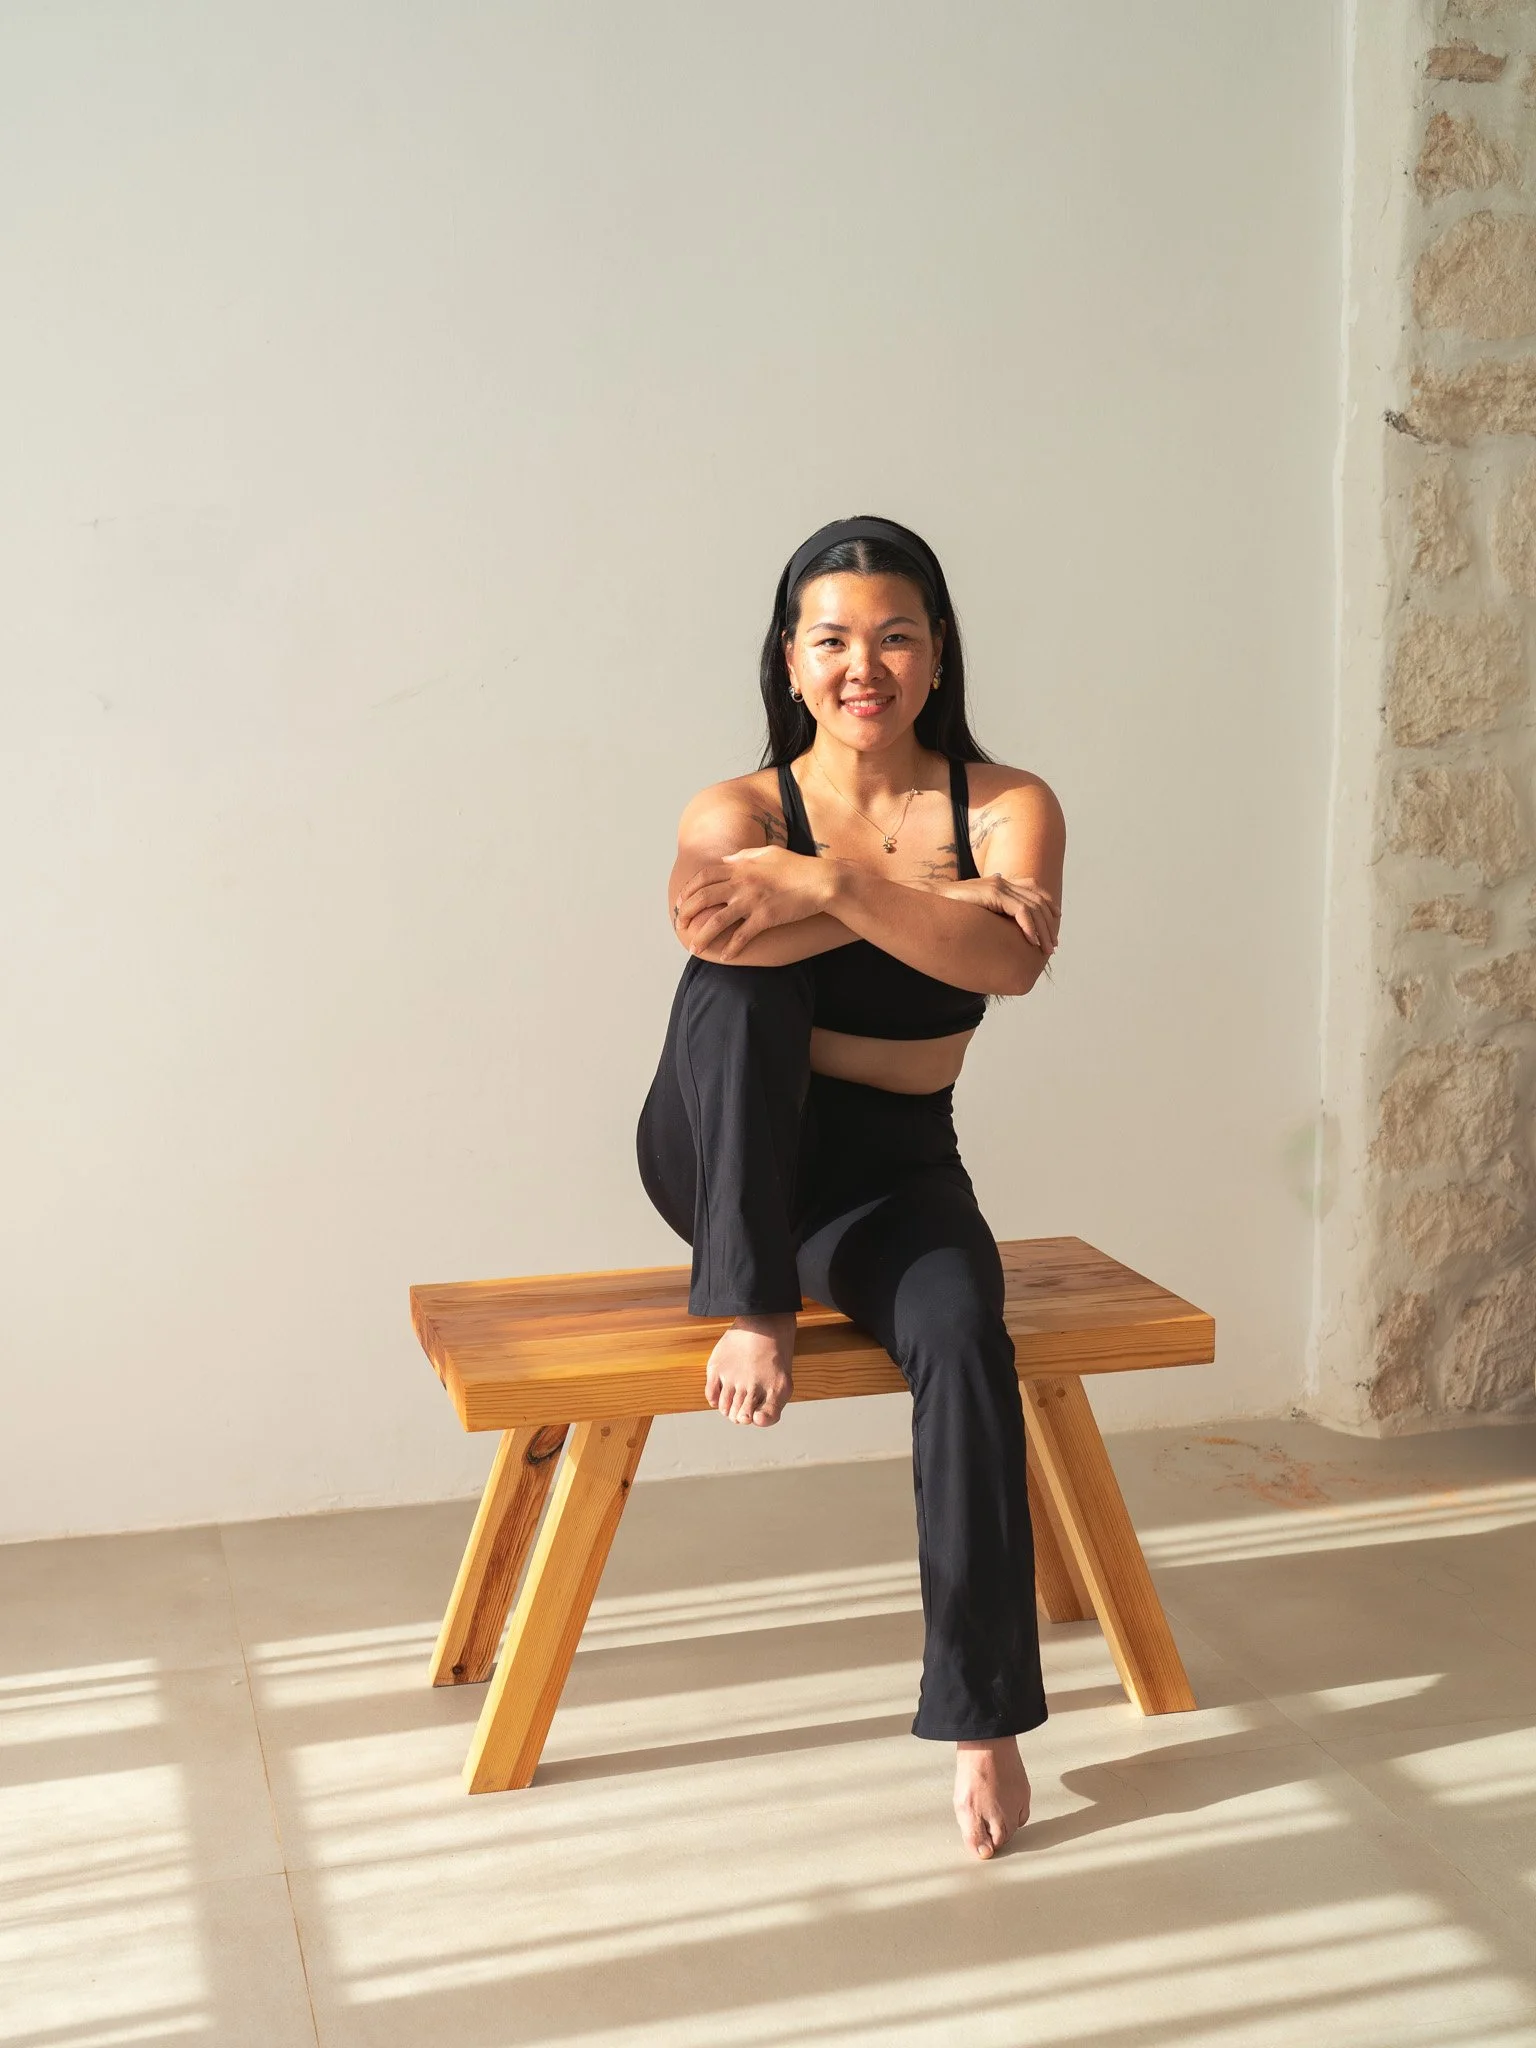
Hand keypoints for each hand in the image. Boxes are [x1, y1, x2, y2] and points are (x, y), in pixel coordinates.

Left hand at [673, 847, 834, 958]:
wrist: (822, 881)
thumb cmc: (797, 866)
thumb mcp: (768, 852)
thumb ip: (744, 856)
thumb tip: (726, 860)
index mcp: (740, 866)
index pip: (704, 877)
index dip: (688, 890)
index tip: (680, 902)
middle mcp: (742, 883)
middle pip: (703, 898)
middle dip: (686, 913)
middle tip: (680, 925)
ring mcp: (752, 901)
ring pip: (717, 920)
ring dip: (703, 935)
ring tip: (694, 947)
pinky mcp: (766, 917)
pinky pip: (742, 935)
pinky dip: (732, 947)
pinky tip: (726, 957)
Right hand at [936, 874, 1060, 956]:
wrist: (927, 900)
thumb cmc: (947, 909)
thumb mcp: (975, 910)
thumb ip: (990, 912)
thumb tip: (1002, 924)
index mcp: (1000, 883)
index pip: (1034, 891)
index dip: (1048, 908)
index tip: (1052, 929)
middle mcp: (1003, 881)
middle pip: (1038, 901)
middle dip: (1049, 925)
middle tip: (1051, 946)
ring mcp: (998, 886)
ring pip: (1033, 908)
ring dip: (1043, 930)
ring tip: (1045, 949)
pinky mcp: (993, 894)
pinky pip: (1020, 911)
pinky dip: (1029, 927)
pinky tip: (1031, 941)